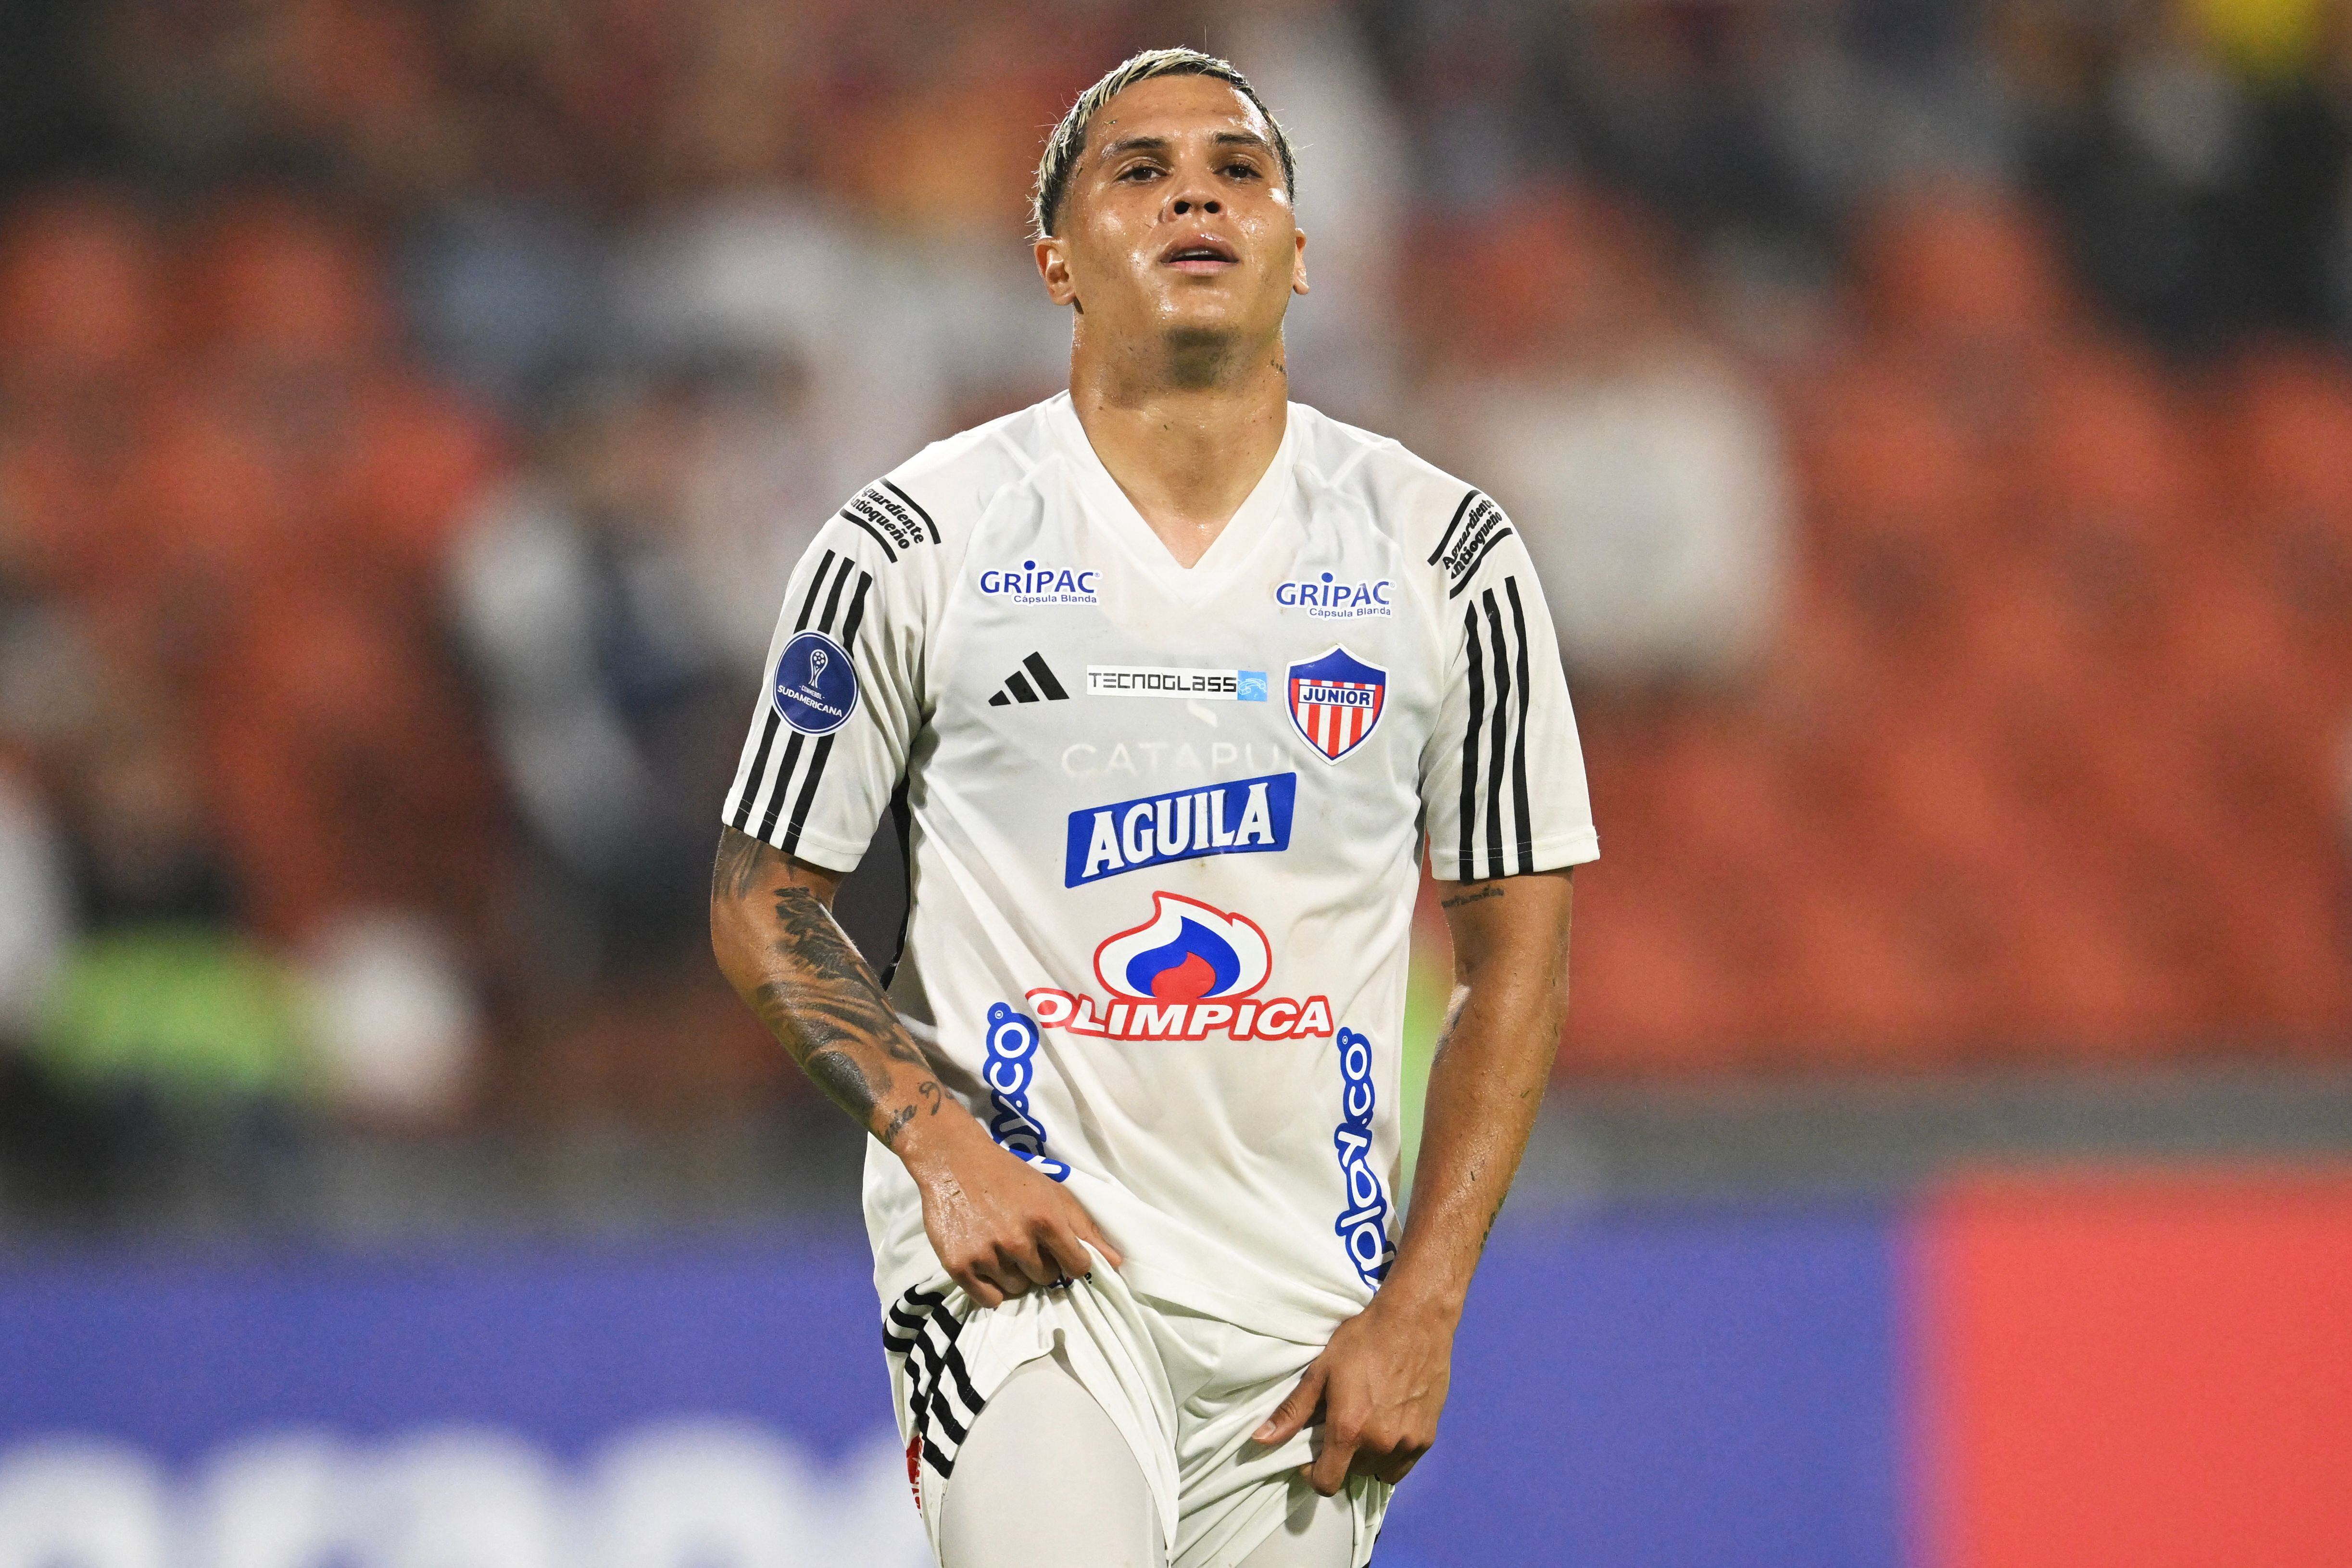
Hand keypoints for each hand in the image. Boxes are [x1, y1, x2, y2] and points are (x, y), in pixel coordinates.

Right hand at [906, 1126, 1122, 1306]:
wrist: (955, 1161)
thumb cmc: (1011, 1176)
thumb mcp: (1053, 1193)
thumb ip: (1085, 1229)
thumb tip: (1116, 1264)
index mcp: (1046, 1219)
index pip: (1077, 1267)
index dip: (1072, 1261)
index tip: (1060, 1250)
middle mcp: (1017, 1240)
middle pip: (1046, 1279)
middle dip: (1039, 1264)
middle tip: (1022, 1239)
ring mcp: (987, 1254)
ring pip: (1018, 1289)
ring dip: (1013, 1274)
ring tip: (1000, 1245)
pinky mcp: (959, 1266)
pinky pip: (989, 1300)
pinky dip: (990, 1288)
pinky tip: (986, 1262)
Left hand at [1252, 1293, 1455, 1494]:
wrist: (1415, 1321)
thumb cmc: (1363, 1341)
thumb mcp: (1321, 1371)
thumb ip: (1293, 1411)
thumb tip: (1262, 1439)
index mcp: (1349, 1431)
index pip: (1327, 1483)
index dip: (1314, 1474)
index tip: (1312, 1455)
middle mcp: (1380, 1445)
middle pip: (1352, 1474)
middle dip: (1341, 1458)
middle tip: (1341, 1428)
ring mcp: (1407, 1443)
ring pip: (1378, 1471)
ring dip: (1367, 1458)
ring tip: (1365, 1426)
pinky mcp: (1428, 1438)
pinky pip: (1403, 1465)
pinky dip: (1392, 1456)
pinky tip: (1388, 1427)